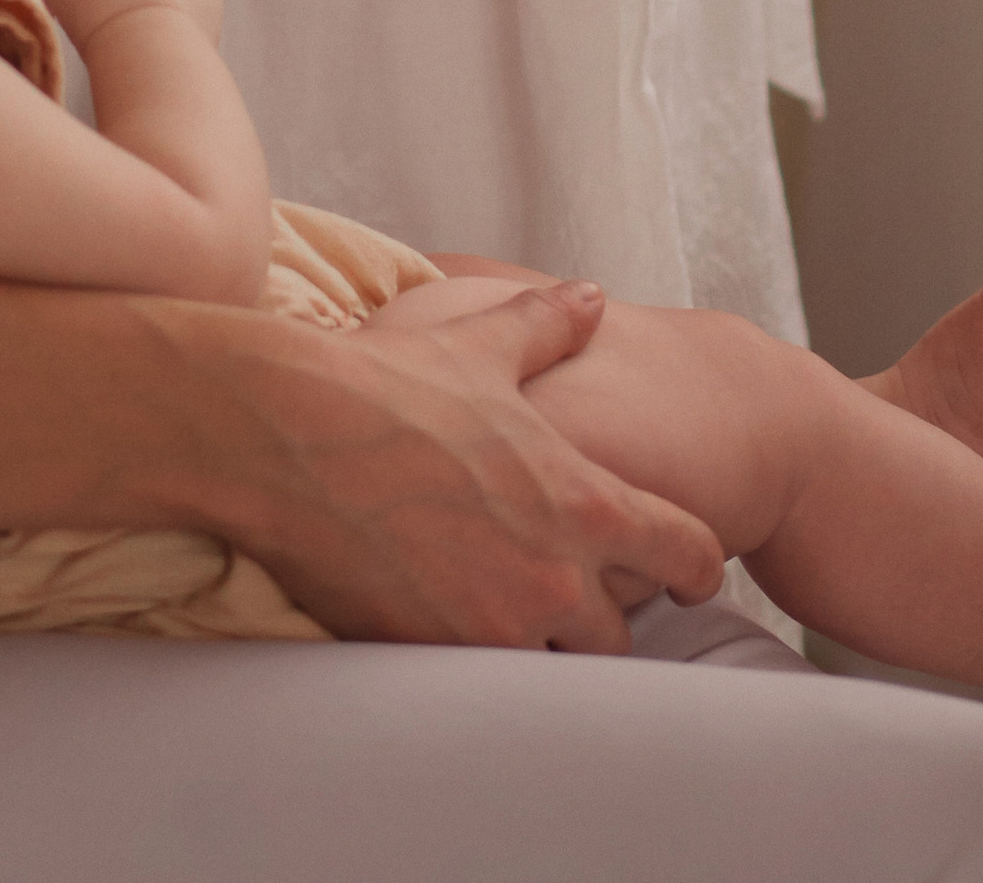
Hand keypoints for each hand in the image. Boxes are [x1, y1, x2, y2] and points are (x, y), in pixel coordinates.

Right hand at [217, 283, 725, 650]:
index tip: (689, 576)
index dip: (697, 567)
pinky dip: (474, 661)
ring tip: (500, 609)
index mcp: (580, 503)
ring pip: (552, 670)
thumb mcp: (479, 344)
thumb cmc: (386, 383)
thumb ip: (548, 326)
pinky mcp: (434, 660)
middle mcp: (552, 580)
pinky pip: (481, 686)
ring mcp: (494, 630)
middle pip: (618, 636)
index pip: (687, 555)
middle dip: (599, 616)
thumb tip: (591, 296)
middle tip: (564, 588)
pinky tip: (445, 621)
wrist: (285, 434)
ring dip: (536, 645)